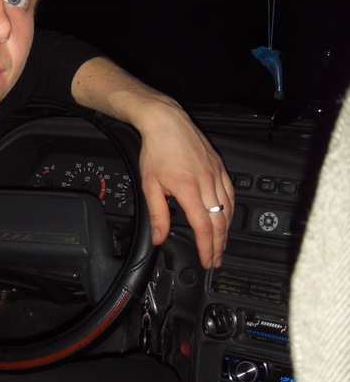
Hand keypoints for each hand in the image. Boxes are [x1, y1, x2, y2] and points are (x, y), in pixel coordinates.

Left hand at [135, 97, 233, 268]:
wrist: (166, 122)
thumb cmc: (157, 149)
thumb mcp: (150, 185)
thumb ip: (158, 214)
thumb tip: (159, 237)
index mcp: (189, 189)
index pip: (203, 227)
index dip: (207, 247)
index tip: (207, 260)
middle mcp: (206, 182)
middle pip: (219, 222)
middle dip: (219, 245)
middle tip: (216, 259)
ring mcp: (216, 173)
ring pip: (228, 209)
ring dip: (226, 230)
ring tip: (221, 244)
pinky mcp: (219, 166)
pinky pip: (231, 193)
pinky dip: (231, 210)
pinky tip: (227, 217)